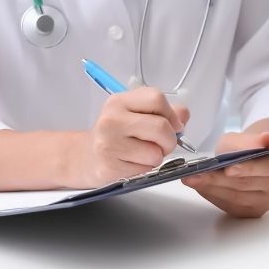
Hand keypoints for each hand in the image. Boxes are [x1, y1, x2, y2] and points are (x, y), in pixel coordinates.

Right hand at [73, 86, 189, 186]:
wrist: (85, 157)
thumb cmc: (116, 134)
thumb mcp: (136, 114)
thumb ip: (164, 111)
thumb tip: (183, 116)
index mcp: (120, 102)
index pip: (156, 98)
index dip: (172, 114)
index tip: (174, 124)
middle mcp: (111, 120)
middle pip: (160, 127)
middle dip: (170, 140)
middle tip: (164, 144)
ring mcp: (108, 144)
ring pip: (155, 153)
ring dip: (156, 157)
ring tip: (142, 153)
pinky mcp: (109, 167)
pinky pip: (145, 170)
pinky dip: (145, 168)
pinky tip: (131, 163)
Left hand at [182, 131, 268, 217]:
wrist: (249, 161)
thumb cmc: (245, 149)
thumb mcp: (242, 138)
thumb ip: (250, 141)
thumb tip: (267, 139)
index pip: (267, 166)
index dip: (248, 168)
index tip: (229, 169)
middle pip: (245, 184)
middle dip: (217, 179)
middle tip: (194, 175)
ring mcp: (267, 200)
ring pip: (236, 197)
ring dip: (212, 189)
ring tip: (193, 180)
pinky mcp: (255, 212)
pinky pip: (231, 206)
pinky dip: (214, 196)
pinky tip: (202, 187)